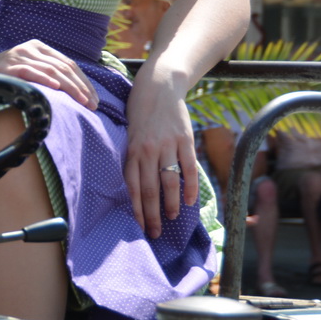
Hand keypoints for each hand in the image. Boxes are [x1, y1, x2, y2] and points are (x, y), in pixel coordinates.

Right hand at [0, 40, 98, 109]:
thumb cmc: (6, 76)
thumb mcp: (30, 70)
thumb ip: (49, 74)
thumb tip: (76, 93)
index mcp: (40, 47)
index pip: (69, 64)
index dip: (84, 81)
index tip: (95, 99)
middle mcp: (31, 48)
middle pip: (64, 67)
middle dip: (81, 87)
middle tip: (92, 104)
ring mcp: (20, 56)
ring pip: (52, 70)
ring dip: (69, 87)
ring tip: (81, 100)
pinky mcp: (9, 66)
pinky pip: (30, 72)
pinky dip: (44, 79)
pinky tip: (56, 88)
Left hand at [122, 79, 198, 239]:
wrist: (159, 86)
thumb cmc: (141, 114)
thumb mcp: (130, 135)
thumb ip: (134, 159)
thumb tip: (136, 190)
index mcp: (132, 151)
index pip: (133, 188)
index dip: (136, 210)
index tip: (139, 227)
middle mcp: (148, 150)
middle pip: (150, 190)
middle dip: (152, 215)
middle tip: (154, 233)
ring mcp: (167, 145)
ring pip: (169, 182)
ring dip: (170, 204)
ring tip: (171, 218)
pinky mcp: (185, 139)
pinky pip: (189, 167)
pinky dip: (190, 186)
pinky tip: (190, 201)